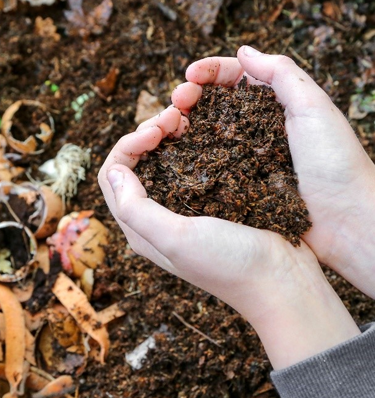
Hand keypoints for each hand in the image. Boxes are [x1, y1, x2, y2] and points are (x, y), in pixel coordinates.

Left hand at [98, 105, 359, 369]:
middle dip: (148, 133)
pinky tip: (207, 131)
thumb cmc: (230, 264)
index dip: (128, 144)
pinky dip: (193, 143)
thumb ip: (136, 209)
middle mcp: (158, 217)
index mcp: (141, 228)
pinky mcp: (212, 200)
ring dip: (169, 135)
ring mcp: (186, 207)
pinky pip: (192, 163)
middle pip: (136, 163)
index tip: (156, 131)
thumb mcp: (177, 238)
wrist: (282, 281)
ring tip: (188, 118)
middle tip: (175, 116)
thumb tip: (113, 171)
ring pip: (163, 160)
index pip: (113, 175)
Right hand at [171, 47, 374, 297]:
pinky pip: (209, 164)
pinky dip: (191, 154)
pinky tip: (177, 152)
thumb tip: (243, 50)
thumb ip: (281, 73)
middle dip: (191, 95)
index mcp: (277, 103)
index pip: (236, 77)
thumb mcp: (313, 107)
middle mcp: (258, 127)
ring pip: (207, 131)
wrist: (347, 223)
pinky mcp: (239, 184)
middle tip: (176, 101)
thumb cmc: (336, 163)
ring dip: (185, 123)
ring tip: (169, 124)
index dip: (210, 72)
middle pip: (215, 102)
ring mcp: (246, 156)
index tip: (190, 75)